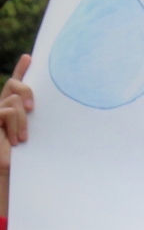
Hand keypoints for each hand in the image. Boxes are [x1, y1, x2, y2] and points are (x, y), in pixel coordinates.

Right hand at [0, 53, 31, 214]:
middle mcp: (1, 106)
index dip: (21, 69)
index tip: (30, 57)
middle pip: (15, 85)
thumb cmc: (27, 157)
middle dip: (26, 91)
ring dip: (21, 120)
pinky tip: (15, 140)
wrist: (9, 172)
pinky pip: (6, 111)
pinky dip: (13, 124)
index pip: (15, 84)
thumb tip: (53, 108)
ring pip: (13, 101)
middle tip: (33, 109)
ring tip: (22, 139)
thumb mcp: (36, 134)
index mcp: (13, 108)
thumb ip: (38, 119)